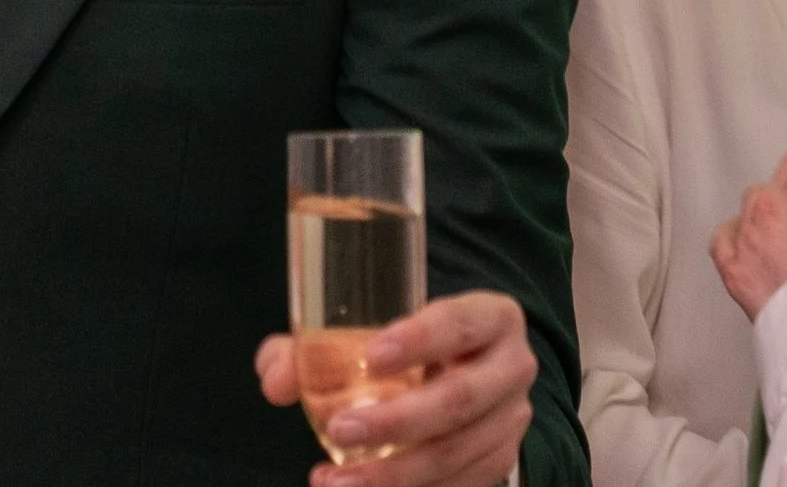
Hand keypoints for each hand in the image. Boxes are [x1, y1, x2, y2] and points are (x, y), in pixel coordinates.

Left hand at [257, 291, 533, 486]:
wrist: (462, 378)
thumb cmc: (409, 350)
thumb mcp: (372, 334)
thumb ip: (314, 349)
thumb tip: (275, 380)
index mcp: (491, 317)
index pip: (459, 322)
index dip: (420, 339)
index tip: (371, 357)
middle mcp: (511, 368)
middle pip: (460, 399)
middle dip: (397, 421)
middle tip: (340, 429)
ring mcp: (510, 422)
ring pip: (456, 453)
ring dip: (393, 475)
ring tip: (335, 482)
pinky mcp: (499, 464)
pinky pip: (458, 485)